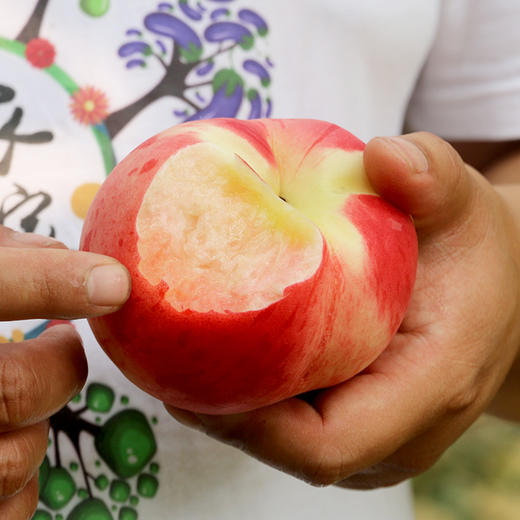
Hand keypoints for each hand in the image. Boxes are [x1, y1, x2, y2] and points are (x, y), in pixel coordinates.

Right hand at [0, 227, 129, 517]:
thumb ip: (2, 261)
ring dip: (35, 427)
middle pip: (13, 390)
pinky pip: (10, 509)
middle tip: (63, 344)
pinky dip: (21, 483)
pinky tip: (6, 446)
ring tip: (14, 401)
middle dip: (60, 367)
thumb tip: (57, 254)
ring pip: (13, 459)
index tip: (115, 283)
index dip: (51, 282)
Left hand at [166, 132, 519, 488]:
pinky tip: (221, 348)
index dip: (246, 425)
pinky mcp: (362, 416)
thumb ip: (433, 177)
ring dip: (230, 404)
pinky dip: (253, 393)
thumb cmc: (475, 249)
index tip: (185, 375)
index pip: (326, 446)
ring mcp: (381, 432)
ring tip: (178, 352)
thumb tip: (384, 156)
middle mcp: (402, 429)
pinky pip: (296, 421)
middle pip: (291, 450)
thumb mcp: (463, 202)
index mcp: (429, 386)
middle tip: (162, 354)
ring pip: (288, 441)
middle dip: (221, 412)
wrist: (500, 289)